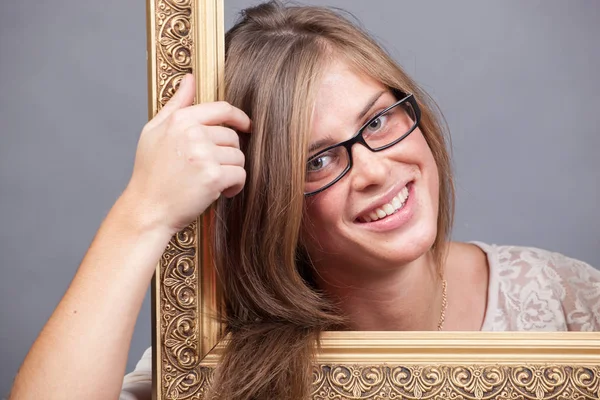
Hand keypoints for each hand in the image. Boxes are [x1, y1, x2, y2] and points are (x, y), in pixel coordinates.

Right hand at [123, 74, 250, 234]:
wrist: (147, 210)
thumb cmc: (150, 173)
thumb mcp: (154, 132)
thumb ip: (176, 104)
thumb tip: (190, 79)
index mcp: (180, 120)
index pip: (222, 109)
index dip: (239, 117)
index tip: (246, 125)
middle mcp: (192, 134)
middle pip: (233, 137)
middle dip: (227, 154)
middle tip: (212, 169)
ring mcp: (203, 155)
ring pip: (238, 157)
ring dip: (231, 171)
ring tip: (213, 181)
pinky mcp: (213, 177)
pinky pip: (240, 175)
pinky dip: (234, 186)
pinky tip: (220, 192)